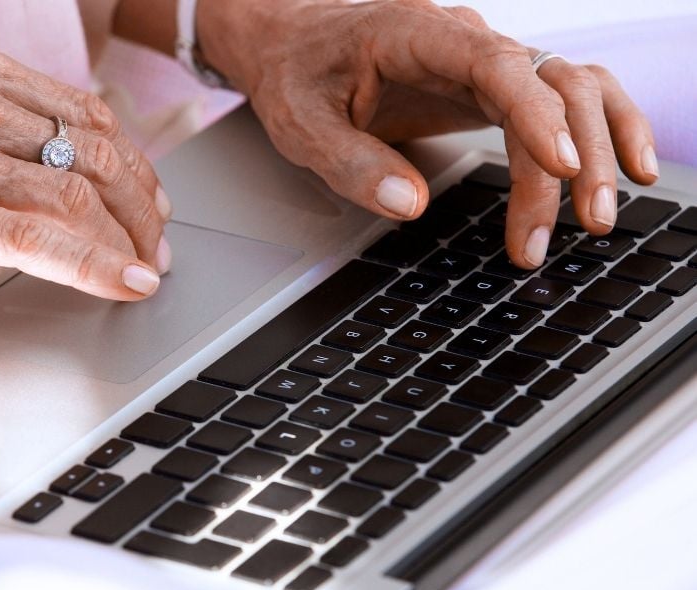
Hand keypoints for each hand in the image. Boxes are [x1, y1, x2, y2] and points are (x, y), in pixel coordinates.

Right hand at [0, 40, 172, 299]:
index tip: (151, 195)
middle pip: (97, 155)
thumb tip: (58, 155)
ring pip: (78, 197)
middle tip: (157, 240)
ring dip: (127, 239)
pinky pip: (40, 241)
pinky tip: (125, 283)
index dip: (133, 161)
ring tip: (145, 268)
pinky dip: (95, 265)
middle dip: (141, 205)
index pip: (86, 114)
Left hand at [199, 1, 658, 267]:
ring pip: (571, 88)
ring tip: (596, 218)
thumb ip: (348, 161)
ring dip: (597, 149)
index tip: (560, 168)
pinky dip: (601, 129)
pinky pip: (562, 98)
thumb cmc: (296, 76)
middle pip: (550, 82)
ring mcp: (485, 62)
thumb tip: (407, 205)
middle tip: (577, 226)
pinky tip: (625, 168)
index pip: (496, 66)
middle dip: (576, 155)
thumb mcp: (301, 124)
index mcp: (417, 33)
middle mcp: (465, 41)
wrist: (294, 46)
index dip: (536, 115)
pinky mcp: (491, 87)